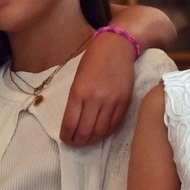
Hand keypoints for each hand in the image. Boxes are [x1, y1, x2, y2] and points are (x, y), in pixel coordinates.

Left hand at [62, 30, 135, 144]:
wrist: (118, 46)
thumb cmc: (93, 59)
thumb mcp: (77, 78)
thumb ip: (75, 99)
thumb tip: (73, 121)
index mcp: (79, 92)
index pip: (70, 124)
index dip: (67, 136)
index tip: (65, 138)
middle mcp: (95, 99)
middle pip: (85, 131)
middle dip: (78, 141)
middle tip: (75, 143)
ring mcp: (111, 102)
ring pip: (101, 131)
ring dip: (92, 140)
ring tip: (87, 140)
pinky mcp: (124, 102)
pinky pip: (114, 125)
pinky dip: (106, 133)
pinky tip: (101, 133)